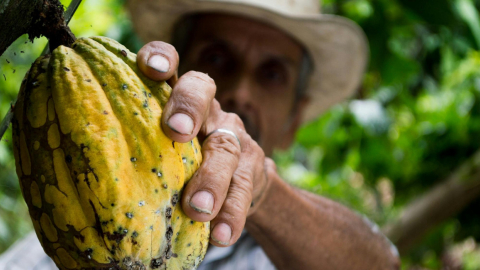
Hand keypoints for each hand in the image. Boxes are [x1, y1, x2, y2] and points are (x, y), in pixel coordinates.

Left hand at [137, 41, 272, 246]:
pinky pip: (244, 189)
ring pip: (226, 148)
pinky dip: (232, 213)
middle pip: (203, 91)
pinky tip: (221, 235)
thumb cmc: (182, 163)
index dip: (162, 57)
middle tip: (176, 132)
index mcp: (178, 99)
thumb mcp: (160, 147)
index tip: (149, 68)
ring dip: (212, 178)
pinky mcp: (253, 168)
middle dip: (188, 107)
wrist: (238, 181)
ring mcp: (234, 137)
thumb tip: (75, 166)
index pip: (172, 65)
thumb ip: (136, 144)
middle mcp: (209, 110)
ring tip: (197, 209)